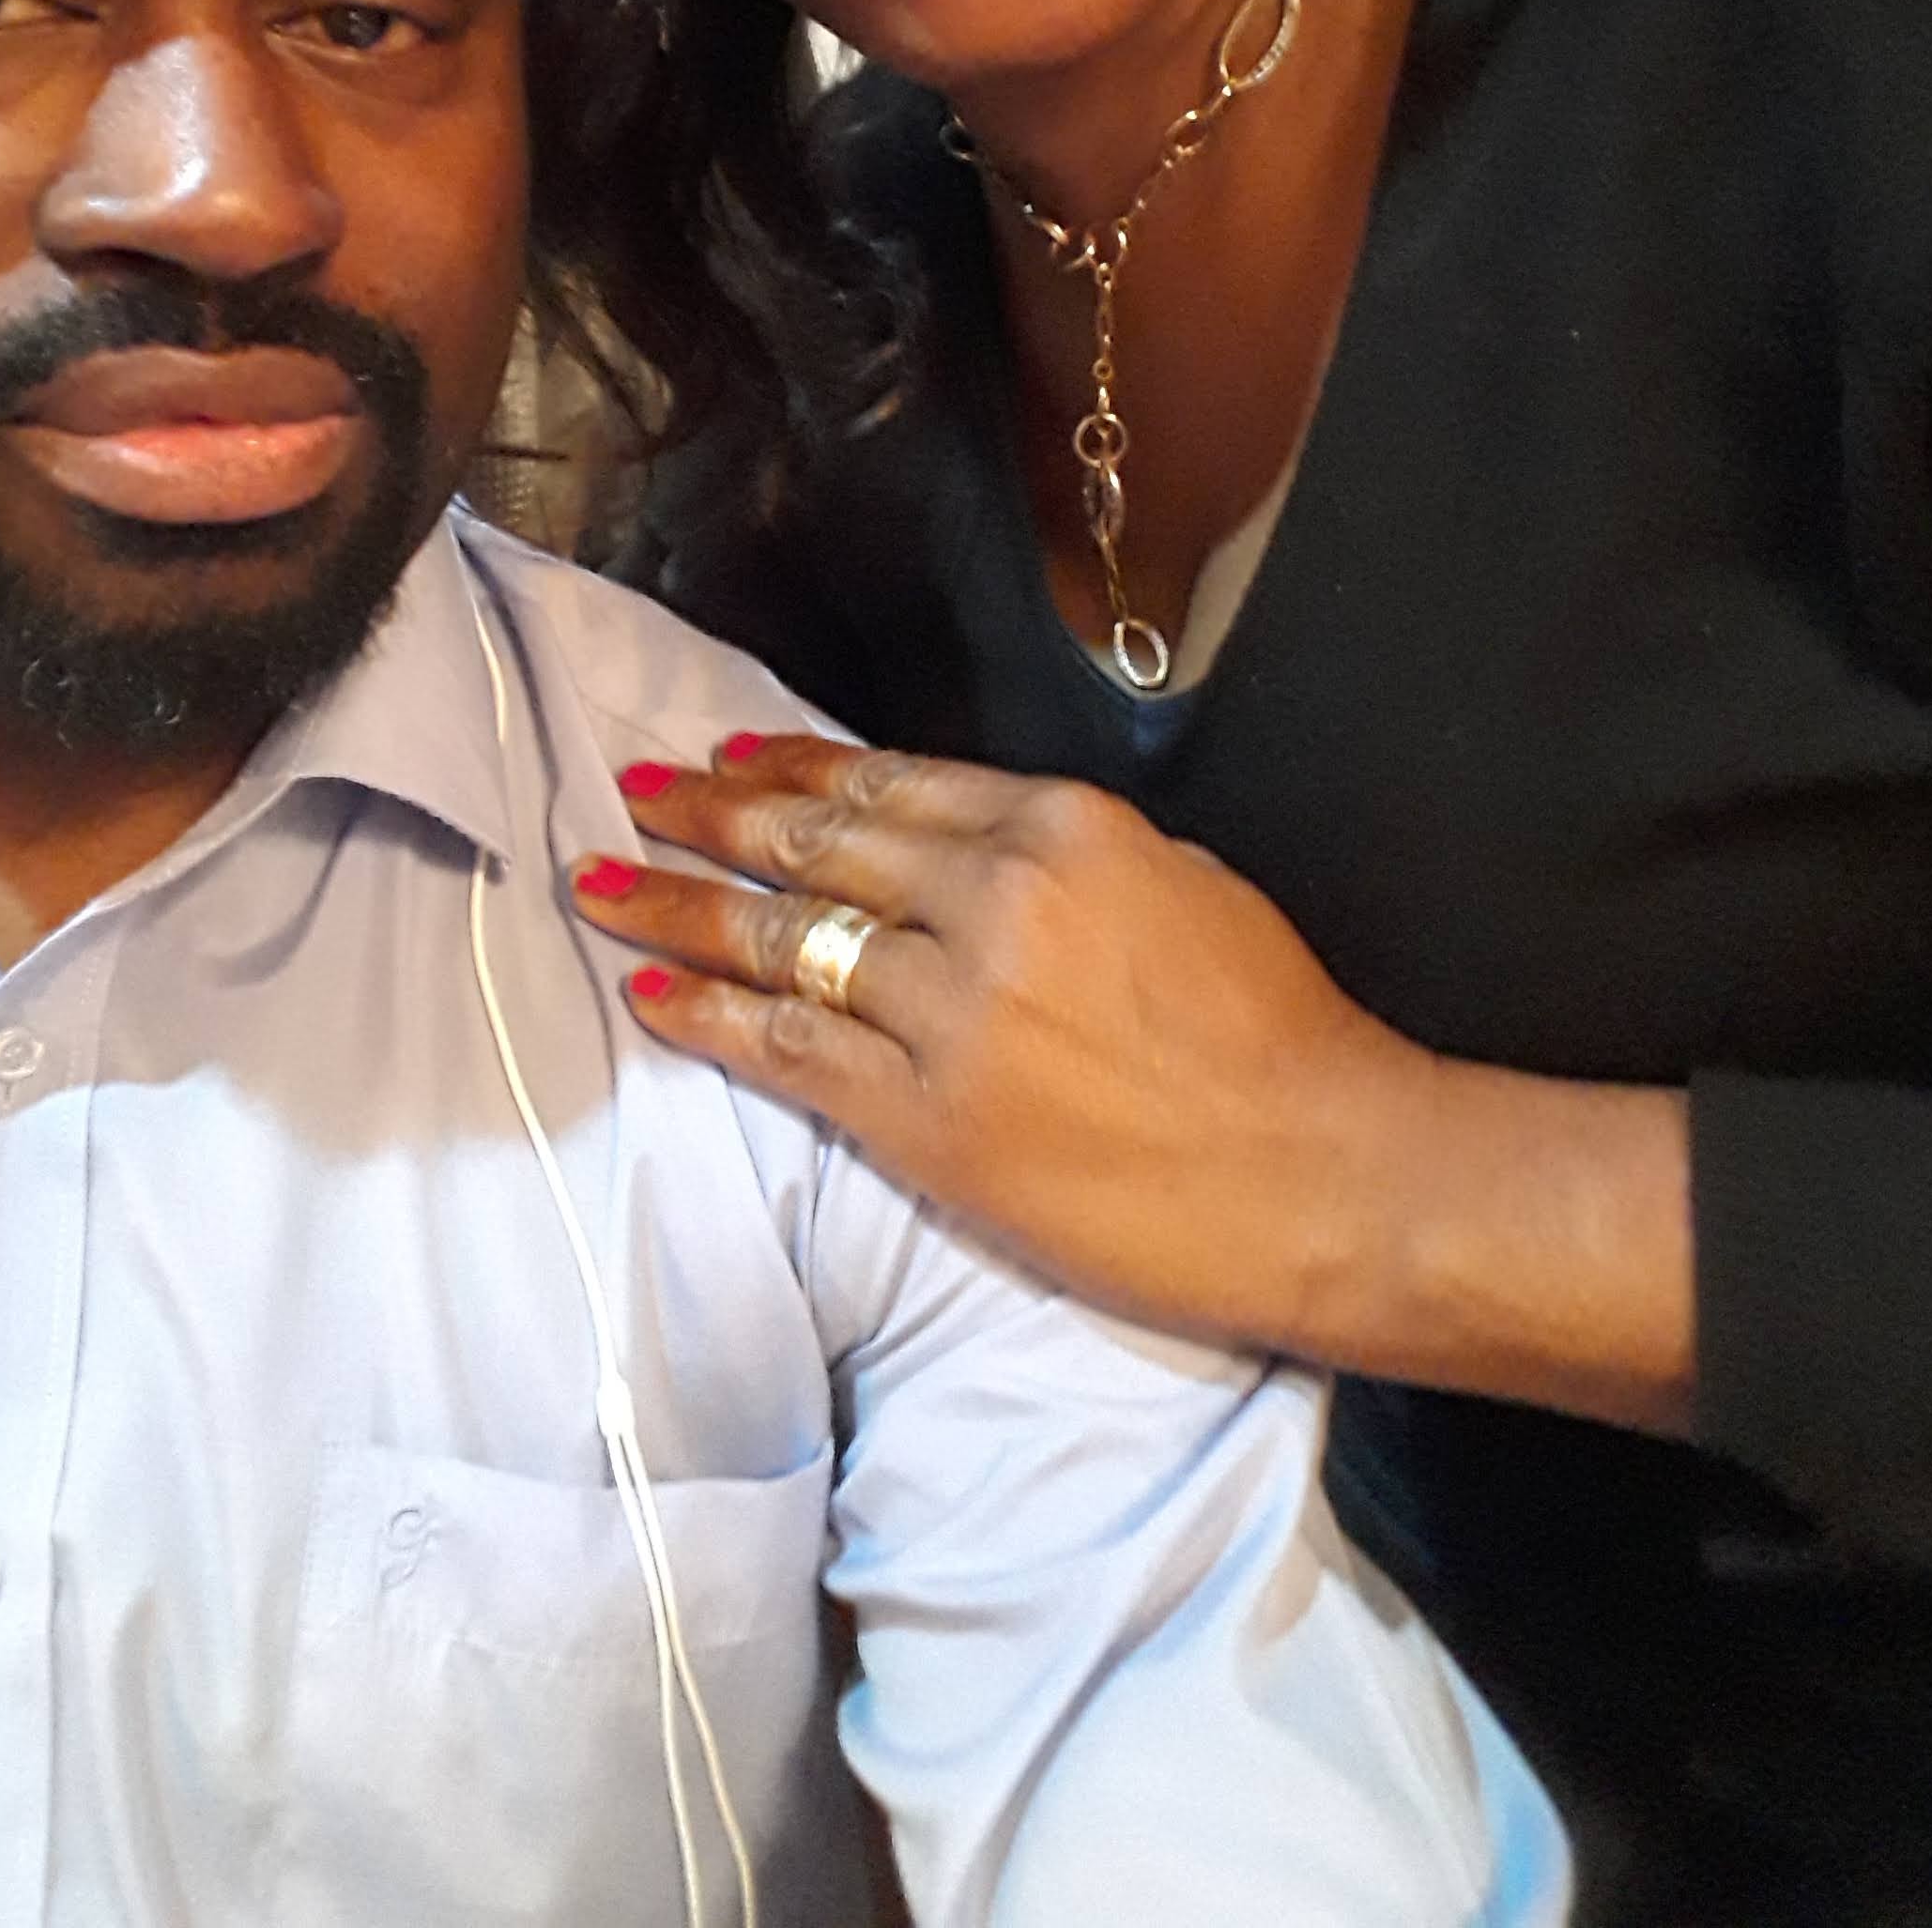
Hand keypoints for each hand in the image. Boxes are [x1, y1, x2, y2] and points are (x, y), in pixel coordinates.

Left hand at [573, 731, 1424, 1358]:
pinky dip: (713, 1018)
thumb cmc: (1280, 1032)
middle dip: (710, 817)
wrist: (1327, 1173)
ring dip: (679, 908)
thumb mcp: (1183, 885)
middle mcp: (990, 900)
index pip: (890, 785)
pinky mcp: (928, 1121)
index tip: (727, 759)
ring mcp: (951, 1011)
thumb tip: (974, 853)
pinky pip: (793, 1054)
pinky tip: (652, 994)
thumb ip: (1068, 860)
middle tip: (632, 796)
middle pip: (816, 846)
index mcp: (1060, 829)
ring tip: (604, 884)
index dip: (794, 771)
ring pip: (784, 940)